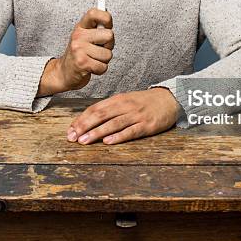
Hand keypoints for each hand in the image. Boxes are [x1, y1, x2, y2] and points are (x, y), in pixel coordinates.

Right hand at [37, 8, 113, 95]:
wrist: (64, 72)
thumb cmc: (79, 54)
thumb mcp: (84, 37)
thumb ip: (97, 29)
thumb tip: (108, 20)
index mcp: (81, 27)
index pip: (94, 13)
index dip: (106, 17)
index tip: (108, 25)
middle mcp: (78, 36)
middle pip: (109, 35)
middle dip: (109, 45)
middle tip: (99, 49)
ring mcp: (79, 49)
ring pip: (108, 54)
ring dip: (104, 60)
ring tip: (93, 59)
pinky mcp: (82, 63)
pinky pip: (103, 66)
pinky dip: (100, 69)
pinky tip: (91, 67)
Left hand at [66, 88, 180, 144]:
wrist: (169, 99)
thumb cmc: (145, 102)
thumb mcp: (126, 100)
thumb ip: (110, 109)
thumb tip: (90, 119)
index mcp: (118, 100)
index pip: (95, 109)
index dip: (81, 119)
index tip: (70, 130)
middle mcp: (125, 106)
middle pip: (101, 115)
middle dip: (84, 126)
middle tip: (72, 137)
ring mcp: (136, 115)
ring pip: (113, 124)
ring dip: (97, 133)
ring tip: (84, 141)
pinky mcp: (147, 125)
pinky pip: (130, 131)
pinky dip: (118, 136)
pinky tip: (108, 141)